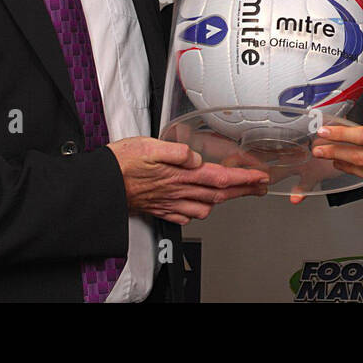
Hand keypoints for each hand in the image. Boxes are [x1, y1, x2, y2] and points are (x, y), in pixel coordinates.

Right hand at [108, 136, 269, 224]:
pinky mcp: (160, 208)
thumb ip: (176, 152)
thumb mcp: (149, 146)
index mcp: (180, 175)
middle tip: (260, 187)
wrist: (102, 185)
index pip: (220, 176)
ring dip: (223, 200)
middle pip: (219, 194)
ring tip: (233, 192)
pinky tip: (199, 205)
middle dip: (243, 190)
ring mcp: (170, 202)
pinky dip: (198, 211)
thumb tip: (196, 157)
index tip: (260, 176)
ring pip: (205, 207)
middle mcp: (178, 191)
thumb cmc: (122, 163)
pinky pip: (186, 216)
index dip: (243, 177)